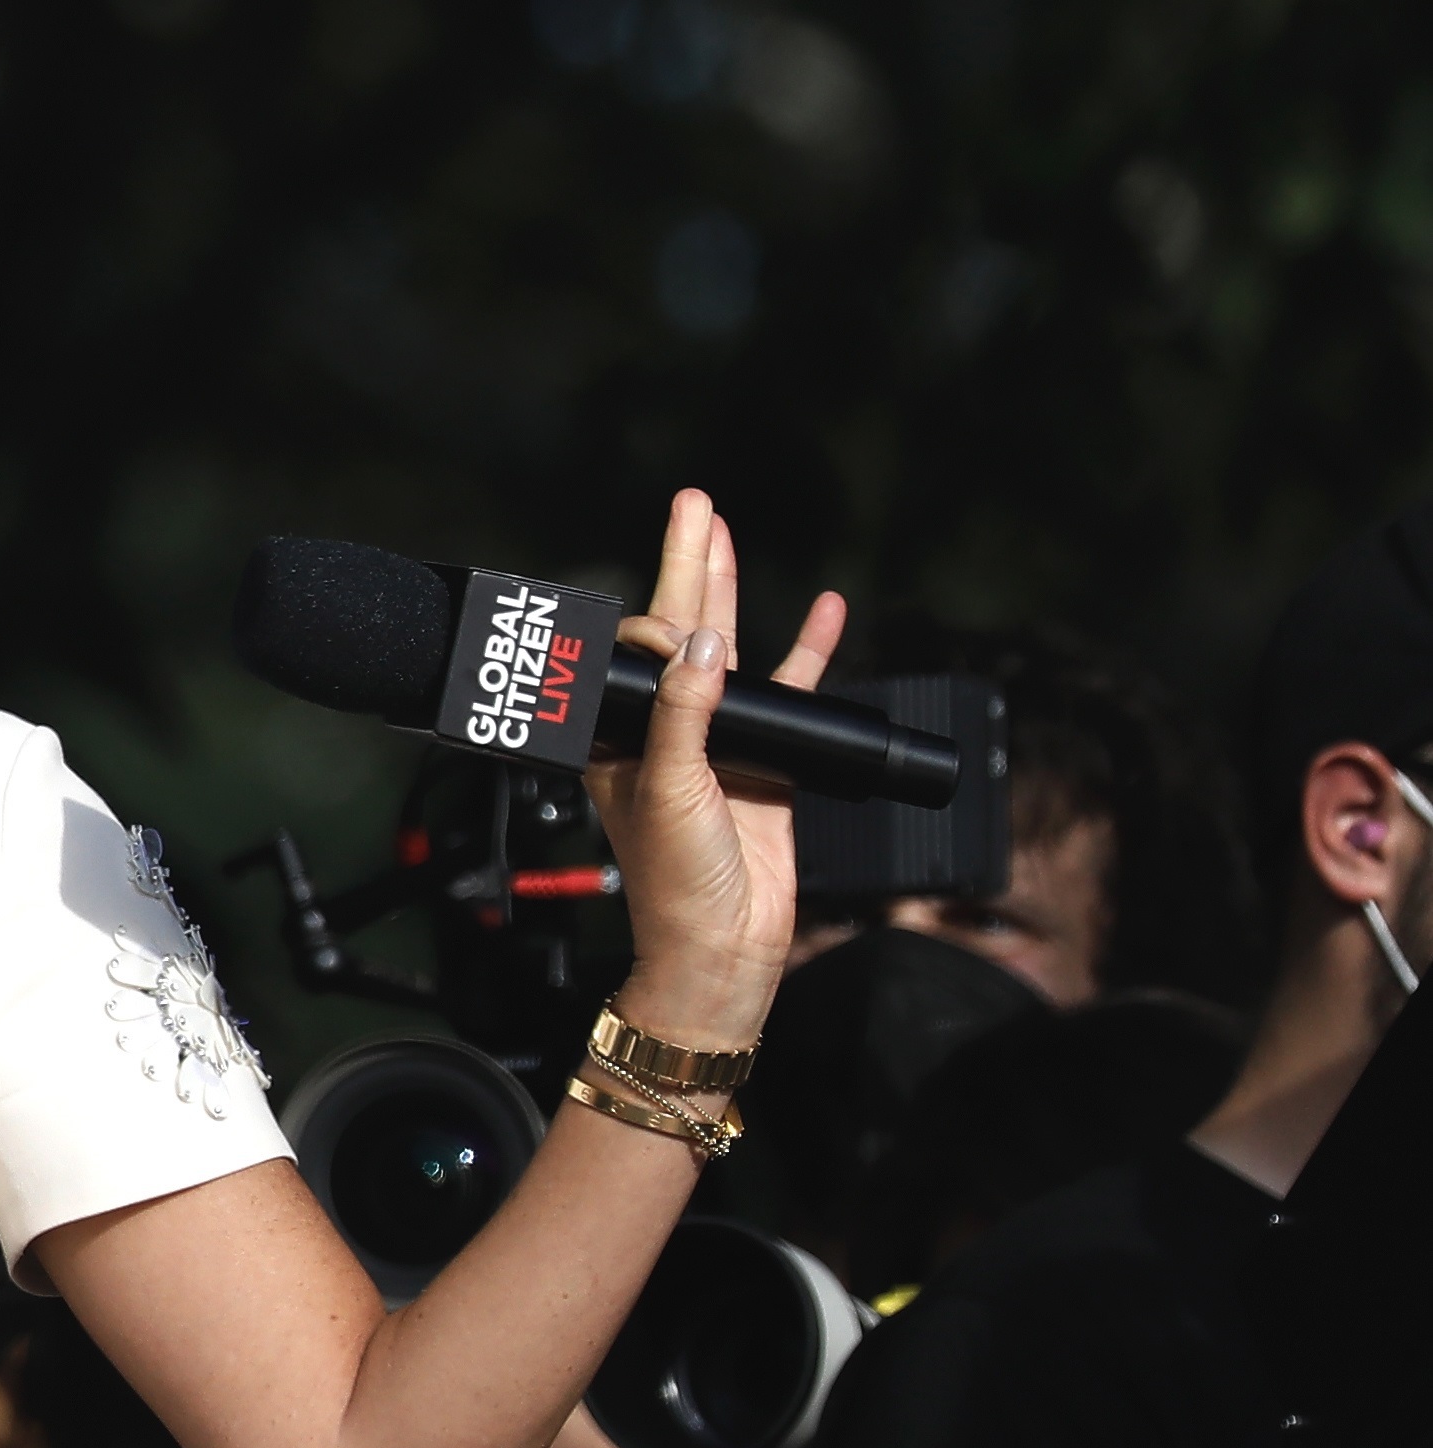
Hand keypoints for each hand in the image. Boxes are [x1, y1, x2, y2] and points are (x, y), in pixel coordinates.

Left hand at [584, 487, 846, 1051]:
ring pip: (729, 648)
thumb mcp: (667, 790)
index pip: (637, 651)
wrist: (725, 945)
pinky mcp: (764, 759)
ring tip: (725, 529)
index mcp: (621, 735)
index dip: (656, 617)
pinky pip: (788, 691)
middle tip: (693, 503)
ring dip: (731, 591)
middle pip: (678, 627)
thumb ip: (684, 716)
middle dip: (686, 564)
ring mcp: (716, 740)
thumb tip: (703, 646)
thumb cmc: (673, 881)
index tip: (675, 604)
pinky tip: (825, 608)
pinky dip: (808, 650)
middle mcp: (663, 728)